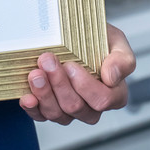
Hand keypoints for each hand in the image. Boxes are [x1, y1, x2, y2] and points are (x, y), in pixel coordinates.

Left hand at [19, 23, 134, 124]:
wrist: (75, 33)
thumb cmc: (97, 38)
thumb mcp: (116, 41)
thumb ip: (122, 59)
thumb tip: (112, 77)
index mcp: (114, 93)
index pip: (102, 100)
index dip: (85, 86)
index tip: (71, 65)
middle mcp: (92, 107)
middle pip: (76, 107)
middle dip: (59, 84)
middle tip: (47, 61)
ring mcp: (70, 111)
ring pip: (57, 114)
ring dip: (44, 93)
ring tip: (35, 73)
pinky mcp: (50, 109)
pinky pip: (41, 116)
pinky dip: (32, 107)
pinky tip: (27, 96)